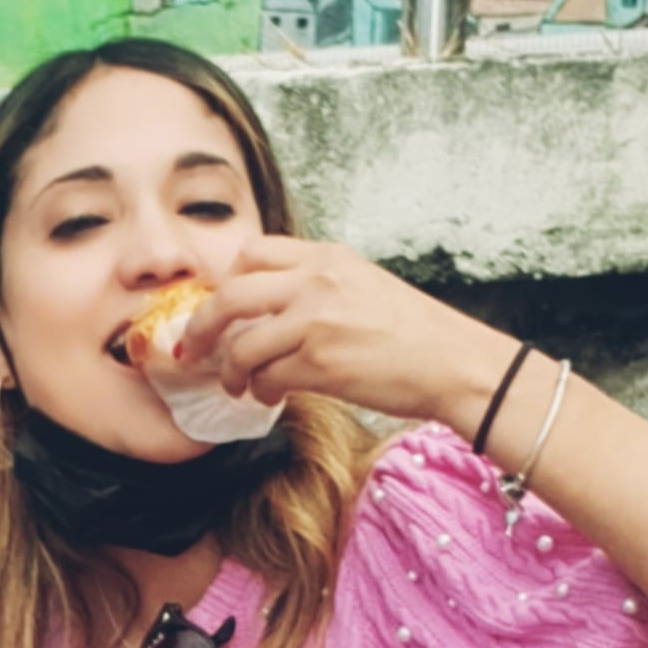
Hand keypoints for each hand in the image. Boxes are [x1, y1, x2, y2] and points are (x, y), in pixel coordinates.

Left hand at [192, 236, 512, 434]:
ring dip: (230, 370)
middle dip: (202, 325)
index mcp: (327, 257)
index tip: (218, 305)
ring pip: (242, 343)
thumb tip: (273, 306)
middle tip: (193, 347)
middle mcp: (317, 281)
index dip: (225, 280)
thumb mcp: (365, 286)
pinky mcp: (320, 362)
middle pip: (230, 293)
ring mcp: (316, 321)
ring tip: (236, 384)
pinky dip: (258, 389)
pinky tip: (267, 395)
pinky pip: (266, 377)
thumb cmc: (415, 333)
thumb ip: (319, 286)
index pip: (253, 252)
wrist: (454, 362)